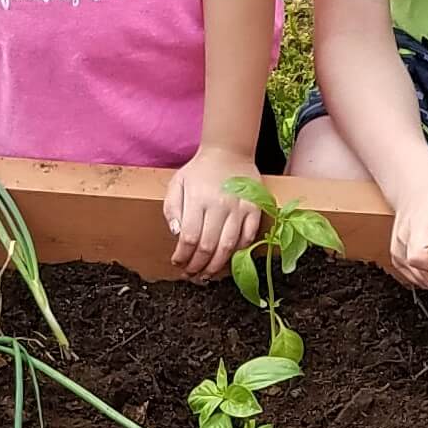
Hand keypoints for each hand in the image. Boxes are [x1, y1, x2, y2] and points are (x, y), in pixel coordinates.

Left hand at [165, 146, 264, 279]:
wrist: (229, 152)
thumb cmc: (200, 170)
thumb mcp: (177, 183)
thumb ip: (171, 209)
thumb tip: (176, 233)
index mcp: (198, 199)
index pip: (189, 238)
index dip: (182, 256)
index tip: (178, 263)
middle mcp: (220, 205)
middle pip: (208, 246)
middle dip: (197, 266)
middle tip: (192, 275)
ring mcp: (240, 207)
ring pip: (229, 245)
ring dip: (217, 264)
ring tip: (208, 274)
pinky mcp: (255, 208)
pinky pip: (249, 235)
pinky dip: (240, 250)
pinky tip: (229, 256)